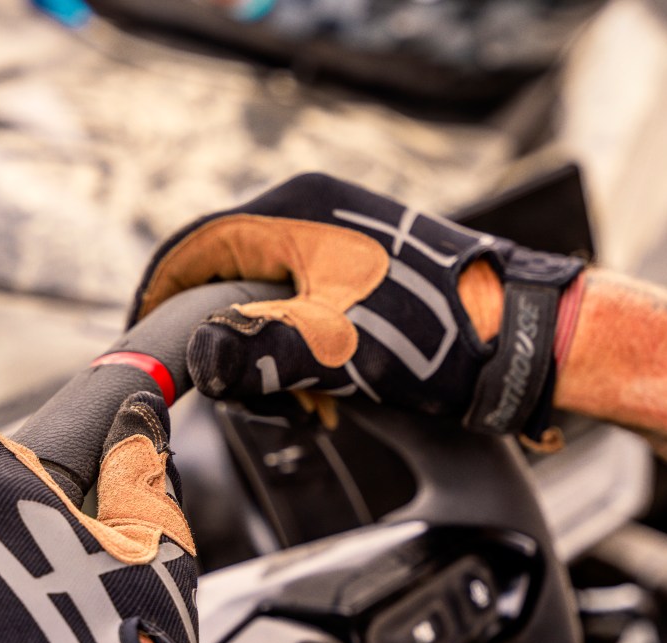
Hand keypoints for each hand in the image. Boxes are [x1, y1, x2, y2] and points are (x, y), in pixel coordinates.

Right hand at [130, 173, 584, 443]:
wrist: (524, 339)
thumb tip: (197, 360)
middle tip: (231, 393)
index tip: (142, 338)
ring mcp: (338, 249)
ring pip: (265, 305)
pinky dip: (299, 361)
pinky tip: (323, 399)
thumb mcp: (335, 346)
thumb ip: (256, 351)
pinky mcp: (360, 279)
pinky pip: (303, 316)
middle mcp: (312, 220)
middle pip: (228, 278)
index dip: (160, 293)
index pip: (197, 245)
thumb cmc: (438, 331)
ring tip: (296, 406)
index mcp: (296, 214)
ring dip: (265, 361)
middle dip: (224, 343)